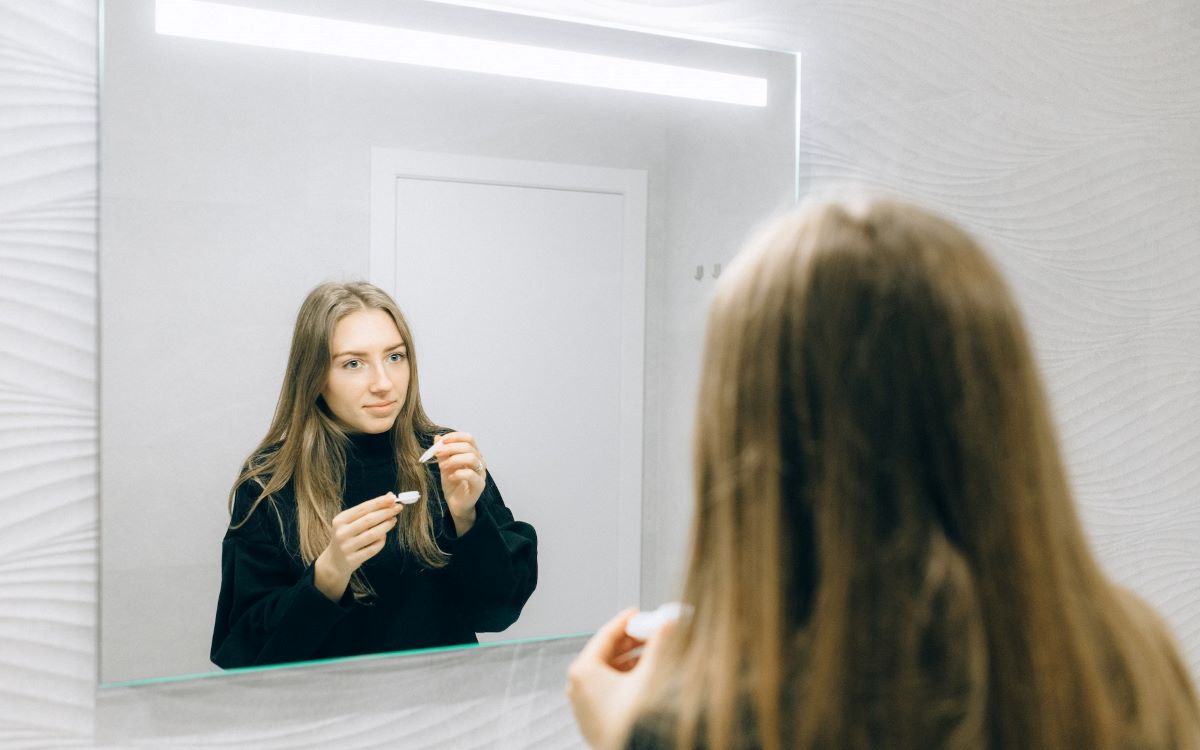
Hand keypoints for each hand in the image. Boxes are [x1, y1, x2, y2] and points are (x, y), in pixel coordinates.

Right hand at [314, 493, 402, 600]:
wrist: (334, 562)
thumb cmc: (347, 537)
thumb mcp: (351, 522)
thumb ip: (369, 510)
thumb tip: (389, 496)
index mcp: (340, 520)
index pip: (363, 508)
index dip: (379, 502)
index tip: (393, 498)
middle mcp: (341, 533)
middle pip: (368, 520)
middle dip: (386, 512)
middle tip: (398, 508)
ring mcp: (346, 547)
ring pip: (372, 534)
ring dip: (386, 525)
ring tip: (393, 520)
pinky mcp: (352, 559)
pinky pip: (373, 549)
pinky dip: (381, 541)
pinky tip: (384, 536)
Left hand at [432, 431, 486, 534]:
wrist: (456, 504)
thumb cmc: (453, 484)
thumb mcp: (444, 466)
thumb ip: (442, 453)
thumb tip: (437, 438)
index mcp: (473, 454)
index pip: (469, 438)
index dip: (456, 437)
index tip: (442, 440)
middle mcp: (479, 462)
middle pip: (469, 447)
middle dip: (451, 448)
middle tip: (437, 453)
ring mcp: (481, 473)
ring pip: (472, 458)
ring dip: (454, 460)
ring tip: (442, 467)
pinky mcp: (479, 485)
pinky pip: (471, 475)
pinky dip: (458, 473)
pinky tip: (450, 477)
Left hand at [566, 608, 673, 749]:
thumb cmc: (633, 721)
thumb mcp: (649, 676)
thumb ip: (660, 646)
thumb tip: (669, 623)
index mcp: (583, 671)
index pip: (606, 635)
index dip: (625, 621)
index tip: (637, 613)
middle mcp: (577, 686)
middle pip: (606, 653)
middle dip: (631, 641)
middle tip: (649, 631)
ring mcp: (582, 704)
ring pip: (607, 671)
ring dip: (630, 660)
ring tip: (652, 652)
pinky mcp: (592, 718)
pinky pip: (606, 689)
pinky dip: (624, 678)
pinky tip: (643, 674)